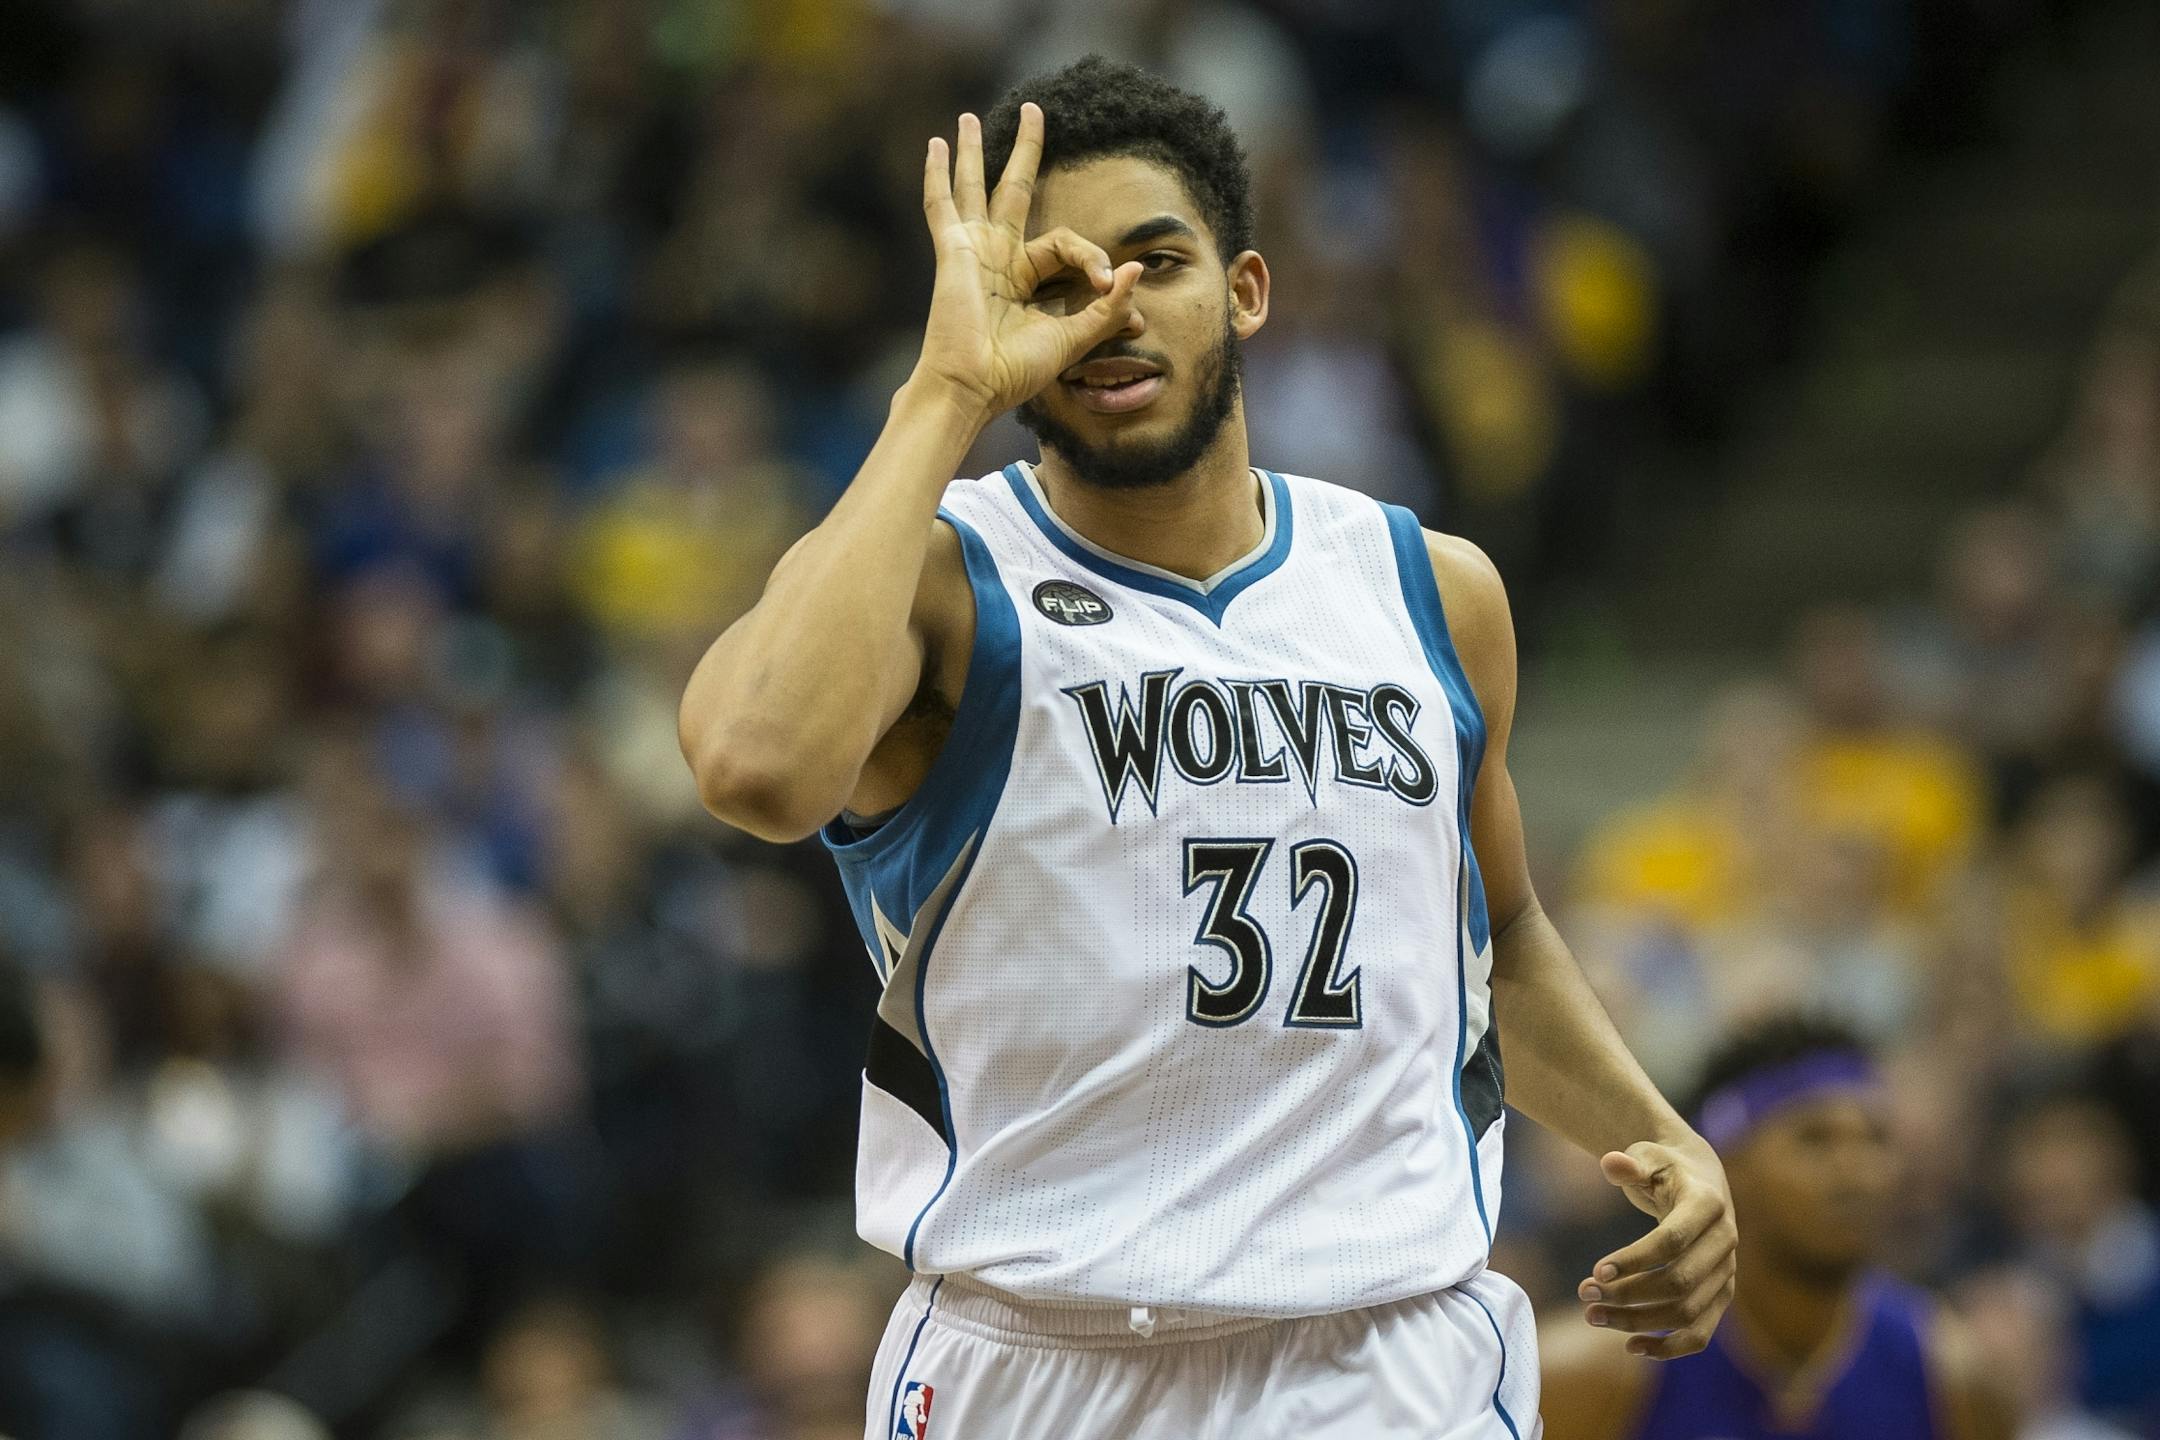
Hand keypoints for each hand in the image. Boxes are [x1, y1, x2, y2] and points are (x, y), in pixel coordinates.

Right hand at [913, 104, 1143, 418]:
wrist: (974, 387)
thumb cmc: (1015, 372)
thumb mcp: (1073, 338)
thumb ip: (1106, 307)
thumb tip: (1133, 270)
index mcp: (1024, 279)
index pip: (1066, 243)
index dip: (1092, 257)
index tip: (1106, 285)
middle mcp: (997, 258)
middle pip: (1015, 190)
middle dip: (1026, 150)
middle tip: (1035, 111)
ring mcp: (973, 251)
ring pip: (975, 187)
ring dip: (974, 151)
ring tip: (971, 117)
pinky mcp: (954, 251)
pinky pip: (943, 205)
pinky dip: (938, 175)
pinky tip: (938, 144)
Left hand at [1577, 1138, 1737, 1358]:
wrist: (1698, 1178)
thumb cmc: (1663, 1167)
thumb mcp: (1646, 1155)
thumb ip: (1629, 1163)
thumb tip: (1611, 1163)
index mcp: (1708, 1203)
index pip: (1672, 1241)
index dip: (1635, 1259)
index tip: (1595, 1270)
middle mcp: (1725, 1240)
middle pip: (1679, 1282)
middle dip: (1629, 1294)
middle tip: (1584, 1294)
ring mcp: (1727, 1271)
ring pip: (1687, 1312)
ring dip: (1639, 1321)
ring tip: (1593, 1317)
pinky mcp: (1722, 1294)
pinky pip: (1701, 1332)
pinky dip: (1670, 1347)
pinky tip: (1631, 1346)